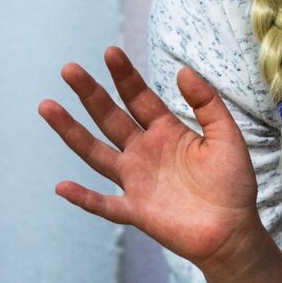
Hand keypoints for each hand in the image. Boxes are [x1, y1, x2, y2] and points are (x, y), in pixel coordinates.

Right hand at [38, 48, 264, 269]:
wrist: (234, 230)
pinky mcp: (136, 211)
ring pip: (96, 153)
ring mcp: (136, 181)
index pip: (139, 98)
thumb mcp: (227, 136)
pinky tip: (61, 187)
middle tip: (69, 69)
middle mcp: (144, 152)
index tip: (110, 52)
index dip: (125, 76)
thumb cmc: (233, 183)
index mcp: (166, 132)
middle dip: (90, 94)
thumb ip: (207, 104)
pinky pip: (104, 204)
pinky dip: (84, 198)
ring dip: (72, 132)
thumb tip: (183, 70)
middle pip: (110, 118)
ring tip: (47, 107)